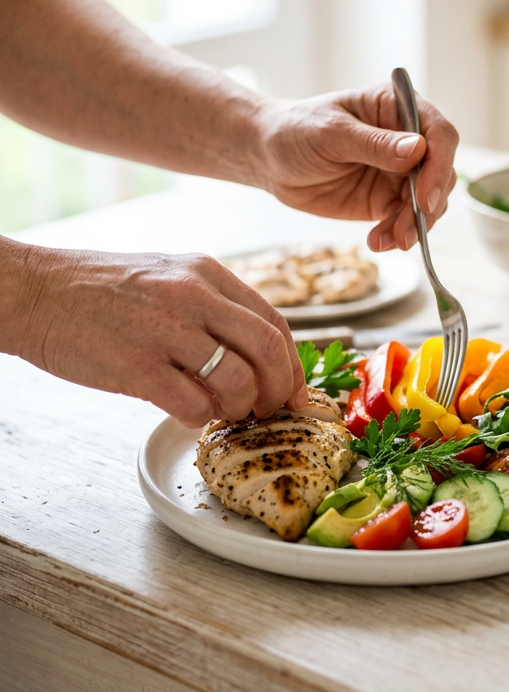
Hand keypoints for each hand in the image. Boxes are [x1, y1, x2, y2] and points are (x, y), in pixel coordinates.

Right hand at [12, 245, 306, 427]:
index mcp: (207, 273)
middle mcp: (194, 296)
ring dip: (239, 407)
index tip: (294, 391)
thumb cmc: (101, 290)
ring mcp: (165, 330)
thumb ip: (212, 308)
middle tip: (270, 410)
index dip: (292, 364)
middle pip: (269, 350)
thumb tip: (254, 356)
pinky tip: (187, 413)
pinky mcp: (136, 365)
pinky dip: (199, 418)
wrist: (32, 291)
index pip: (273, 321)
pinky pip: (192, 404)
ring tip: (223, 412)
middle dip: (279, 390)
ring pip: (237, 381)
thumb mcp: (168, 278)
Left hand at [258, 84, 458, 251]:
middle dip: (428, 205)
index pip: (439, 134)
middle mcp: (408, 140)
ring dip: (414, 225)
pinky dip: (398, 235)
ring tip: (389, 241)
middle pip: (441, 173)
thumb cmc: (297, 131)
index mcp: (398, 109)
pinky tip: (378, 242)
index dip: (440, 166)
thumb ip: (374, 143)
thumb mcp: (331, 133)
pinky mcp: (388, 200)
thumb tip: (417, 150)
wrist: (271, 159)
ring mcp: (401, 172)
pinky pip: (407, 220)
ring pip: (430, 202)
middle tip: (406, 230)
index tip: (425, 197)